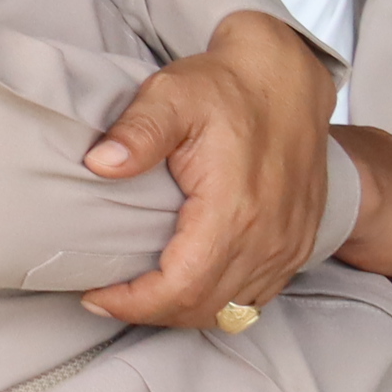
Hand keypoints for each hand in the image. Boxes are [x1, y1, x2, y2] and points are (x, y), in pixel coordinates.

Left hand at [78, 10, 336, 328]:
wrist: (286, 80)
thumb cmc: (225, 87)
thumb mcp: (170, 95)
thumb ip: (137, 132)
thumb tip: (100, 164)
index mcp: (234, 210)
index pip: (182, 286)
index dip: (136, 302)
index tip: (95, 294)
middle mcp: (268, 239)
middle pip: (205, 308)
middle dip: (151, 311)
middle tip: (105, 296)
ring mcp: (288, 246)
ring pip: (232, 309)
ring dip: (184, 311)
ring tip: (137, 293)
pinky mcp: (296, 245)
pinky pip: (256, 296)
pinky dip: (218, 301)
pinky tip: (184, 283)